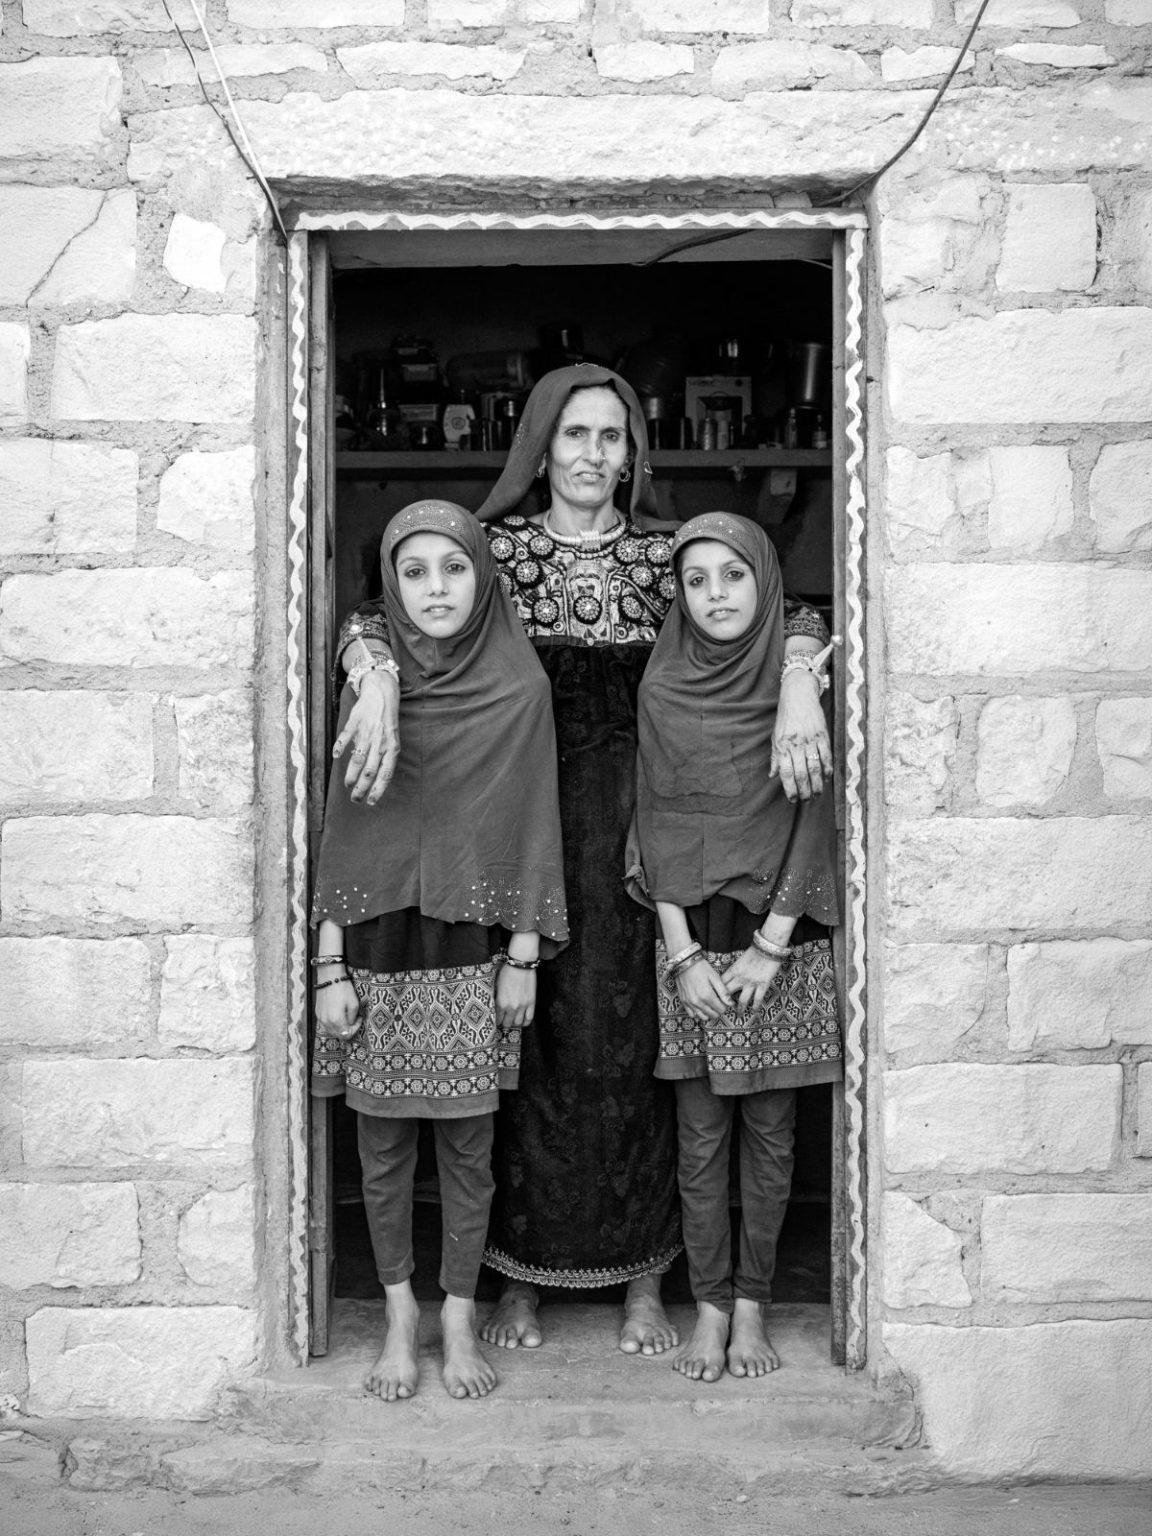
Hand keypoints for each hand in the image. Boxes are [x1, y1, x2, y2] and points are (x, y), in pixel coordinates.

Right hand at [315, 977, 360, 1040]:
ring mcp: (320, 1018)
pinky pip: (325, 1025)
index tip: (359, 1019)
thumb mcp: (354, 1004)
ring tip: (345, 1017)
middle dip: (348, 1029)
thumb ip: (352, 1019)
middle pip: (338, 1035)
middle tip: (354, 1019)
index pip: (347, 1035)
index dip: (355, 1029)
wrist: (330, 977)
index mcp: (336, 1020)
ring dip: (339, 1028)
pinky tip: (337, 1015)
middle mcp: (326, 1022)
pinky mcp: (317, 1013)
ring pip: (331, 1031)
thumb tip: (351, 1024)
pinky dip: (332, 1024)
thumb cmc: (343, 989)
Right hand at [332, 671, 399, 805]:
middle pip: (370, 771)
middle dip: (362, 788)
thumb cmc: (387, 721)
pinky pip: (346, 737)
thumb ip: (384, 758)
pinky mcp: (355, 723)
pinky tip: (336, 756)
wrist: (382, 694)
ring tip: (347, 784)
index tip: (371, 802)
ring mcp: (368, 733)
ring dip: (351, 774)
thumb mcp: (393, 740)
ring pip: (358, 759)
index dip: (378, 789)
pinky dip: (340, 747)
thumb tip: (373, 778)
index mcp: (392, 749)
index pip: (386, 774)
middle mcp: (380, 743)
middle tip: (355, 799)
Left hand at [495, 963, 535, 1032]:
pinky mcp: (531, 1002)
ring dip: (515, 1023)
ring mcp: (522, 1006)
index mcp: (501, 1002)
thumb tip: (495, 1007)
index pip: (497, 1019)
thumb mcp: (497, 986)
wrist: (520, 964)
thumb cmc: (507, 972)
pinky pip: (529, 1018)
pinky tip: (523, 1022)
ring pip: (518, 1023)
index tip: (497, 1021)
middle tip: (504, 1022)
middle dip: (504, 1024)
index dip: (496, 1021)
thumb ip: (497, 998)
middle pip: (507, 1024)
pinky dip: (525, 1022)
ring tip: (513, 1021)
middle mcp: (511, 1007)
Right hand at [675, 959, 732, 1022]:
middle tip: (718, 1002)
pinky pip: (692, 1014)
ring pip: (703, 1017)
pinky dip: (697, 1013)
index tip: (724, 1001)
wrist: (685, 963)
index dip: (725, 1006)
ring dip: (709, 1013)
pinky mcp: (684, 1001)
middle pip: (713, 1014)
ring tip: (710, 1005)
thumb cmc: (701, 968)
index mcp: (707, 995)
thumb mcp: (715, 977)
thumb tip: (731, 1003)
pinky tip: (701, 1006)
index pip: (721, 1009)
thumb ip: (723, 992)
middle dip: (718, 1010)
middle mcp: (698, 1001)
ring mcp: (690, 1002)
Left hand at [721, 949, 782, 1015]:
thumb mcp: (741, 959)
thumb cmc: (755, 951)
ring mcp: (751, 983)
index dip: (717, 991)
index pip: (721, 983)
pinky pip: (757, 999)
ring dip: (739, 1008)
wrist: (768, 947)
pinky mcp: (763, 985)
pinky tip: (754, 1011)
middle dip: (725, 1002)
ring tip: (738, 1014)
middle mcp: (740, 978)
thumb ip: (736, 969)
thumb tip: (732, 976)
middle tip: (724, 1009)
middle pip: (728, 993)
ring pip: (742, 1000)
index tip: (716, 997)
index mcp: (733, 970)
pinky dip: (755, 1006)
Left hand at [770, 671, 831, 802]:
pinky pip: (826, 755)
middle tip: (807, 801)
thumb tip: (772, 776)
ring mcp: (810, 740)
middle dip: (804, 791)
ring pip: (815, 768)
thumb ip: (775, 757)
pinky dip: (828, 769)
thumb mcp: (775, 737)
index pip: (786, 773)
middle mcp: (795, 745)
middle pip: (801, 774)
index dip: (790, 789)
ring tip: (817, 794)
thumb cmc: (785, 719)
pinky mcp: (822, 735)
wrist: (798, 696)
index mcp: (782, 747)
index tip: (793, 800)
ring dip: (817, 784)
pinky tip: (827, 778)